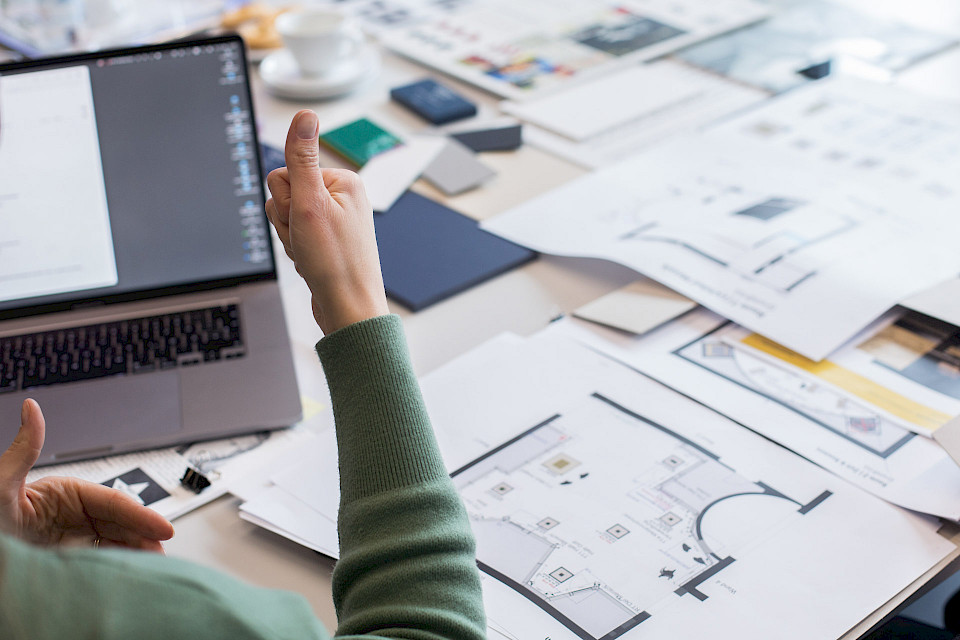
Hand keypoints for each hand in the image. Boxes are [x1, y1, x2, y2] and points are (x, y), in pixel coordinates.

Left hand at [0, 399, 174, 550]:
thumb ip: (23, 448)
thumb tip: (32, 408)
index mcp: (66, 492)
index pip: (114, 502)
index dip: (141, 516)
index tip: (162, 529)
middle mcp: (74, 514)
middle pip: (121, 524)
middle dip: (145, 537)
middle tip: (163, 552)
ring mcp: (72, 538)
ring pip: (116, 543)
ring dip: (137, 552)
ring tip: (154, 566)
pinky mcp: (69, 560)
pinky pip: (102, 560)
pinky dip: (121, 564)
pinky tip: (133, 570)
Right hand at [264, 109, 389, 334]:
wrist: (348, 310)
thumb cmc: (334, 262)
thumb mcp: (311, 204)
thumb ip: (302, 158)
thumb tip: (305, 115)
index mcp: (342, 181)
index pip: (283, 175)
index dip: (285, 203)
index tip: (306, 223)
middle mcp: (341, 196)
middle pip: (283, 195)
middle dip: (287, 222)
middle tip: (308, 242)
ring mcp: (334, 219)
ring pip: (285, 217)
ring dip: (290, 239)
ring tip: (311, 254)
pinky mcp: (326, 238)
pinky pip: (294, 236)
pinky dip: (296, 251)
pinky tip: (312, 262)